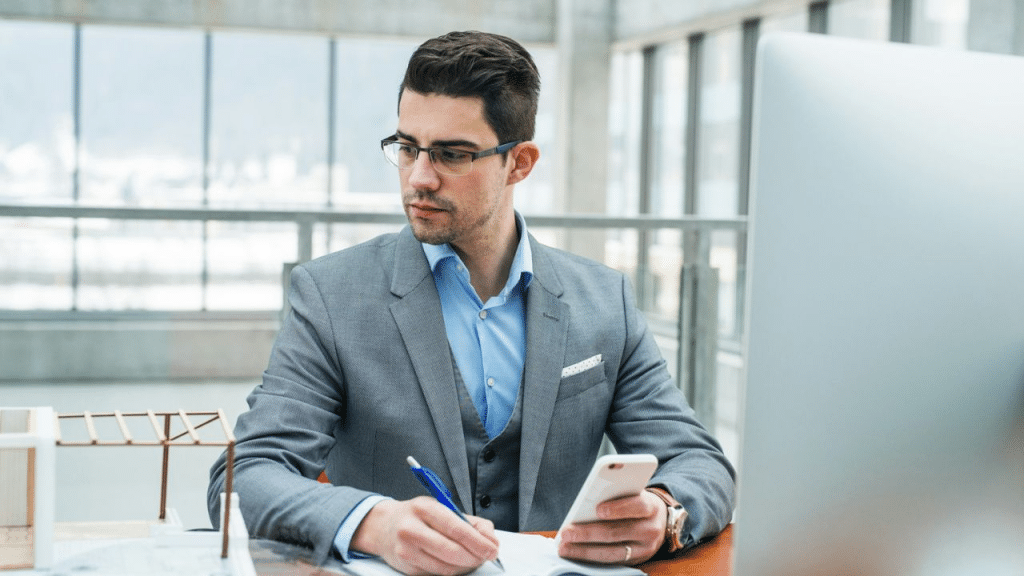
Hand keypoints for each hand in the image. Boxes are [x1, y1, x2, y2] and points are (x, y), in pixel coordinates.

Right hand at [351, 497, 499, 575]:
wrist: (383, 526)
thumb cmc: (417, 516)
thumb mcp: (441, 507)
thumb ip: (469, 521)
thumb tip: (491, 538)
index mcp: (424, 508)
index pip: (456, 528)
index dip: (478, 542)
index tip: (493, 548)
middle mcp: (411, 529)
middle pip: (452, 551)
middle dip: (475, 556)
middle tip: (487, 555)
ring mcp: (406, 550)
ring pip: (446, 567)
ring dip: (466, 566)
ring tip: (474, 558)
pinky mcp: (407, 568)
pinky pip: (437, 574)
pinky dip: (453, 570)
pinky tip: (458, 563)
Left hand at [556, 489, 665, 564]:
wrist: (660, 522)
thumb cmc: (637, 502)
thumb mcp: (634, 493)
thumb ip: (617, 494)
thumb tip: (587, 503)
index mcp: (651, 507)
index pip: (636, 506)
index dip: (618, 508)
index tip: (598, 509)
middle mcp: (650, 530)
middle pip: (617, 533)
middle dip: (588, 533)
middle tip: (566, 533)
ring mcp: (644, 549)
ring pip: (612, 552)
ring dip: (584, 551)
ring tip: (564, 547)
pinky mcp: (636, 562)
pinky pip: (611, 562)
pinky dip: (591, 558)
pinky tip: (575, 554)